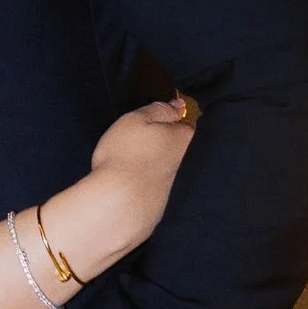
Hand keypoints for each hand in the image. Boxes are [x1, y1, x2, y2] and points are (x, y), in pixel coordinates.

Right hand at [54, 95, 194, 274]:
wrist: (118, 204)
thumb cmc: (125, 154)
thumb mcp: (137, 119)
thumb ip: (159, 109)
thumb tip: (179, 105)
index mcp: (182, 138)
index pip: (189, 122)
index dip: (178, 116)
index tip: (166, 113)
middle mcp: (184, 162)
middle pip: (181, 146)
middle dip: (169, 141)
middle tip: (147, 136)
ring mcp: (173, 185)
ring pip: (169, 167)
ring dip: (157, 162)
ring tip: (136, 158)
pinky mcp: (160, 203)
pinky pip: (156, 186)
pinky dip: (148, 181)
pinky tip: (134, 181)